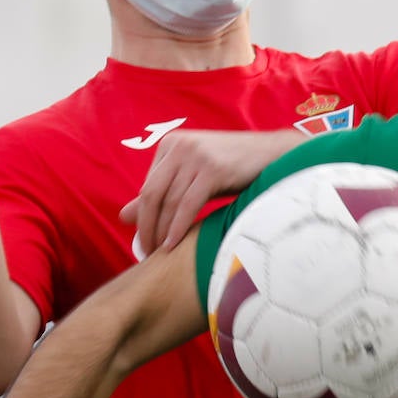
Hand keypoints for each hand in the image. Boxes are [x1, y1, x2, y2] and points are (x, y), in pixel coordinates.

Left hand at [121, 128, 295, 254]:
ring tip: (159, 252)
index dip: (143, 217)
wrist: (274, 156)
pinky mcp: (212, 169)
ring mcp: (196, 156)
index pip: (148, 187)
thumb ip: (161, 195)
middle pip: (151, 194)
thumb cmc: (234, 170)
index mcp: (170, 145)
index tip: (145, 240)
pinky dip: (178, 227)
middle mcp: (179, 146)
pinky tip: (173, 244)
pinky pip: (187, 204)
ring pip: (168, 201)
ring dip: (161, 231)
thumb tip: (123, 217)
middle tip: (145, 252)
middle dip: (146, 226)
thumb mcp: (193, 180)